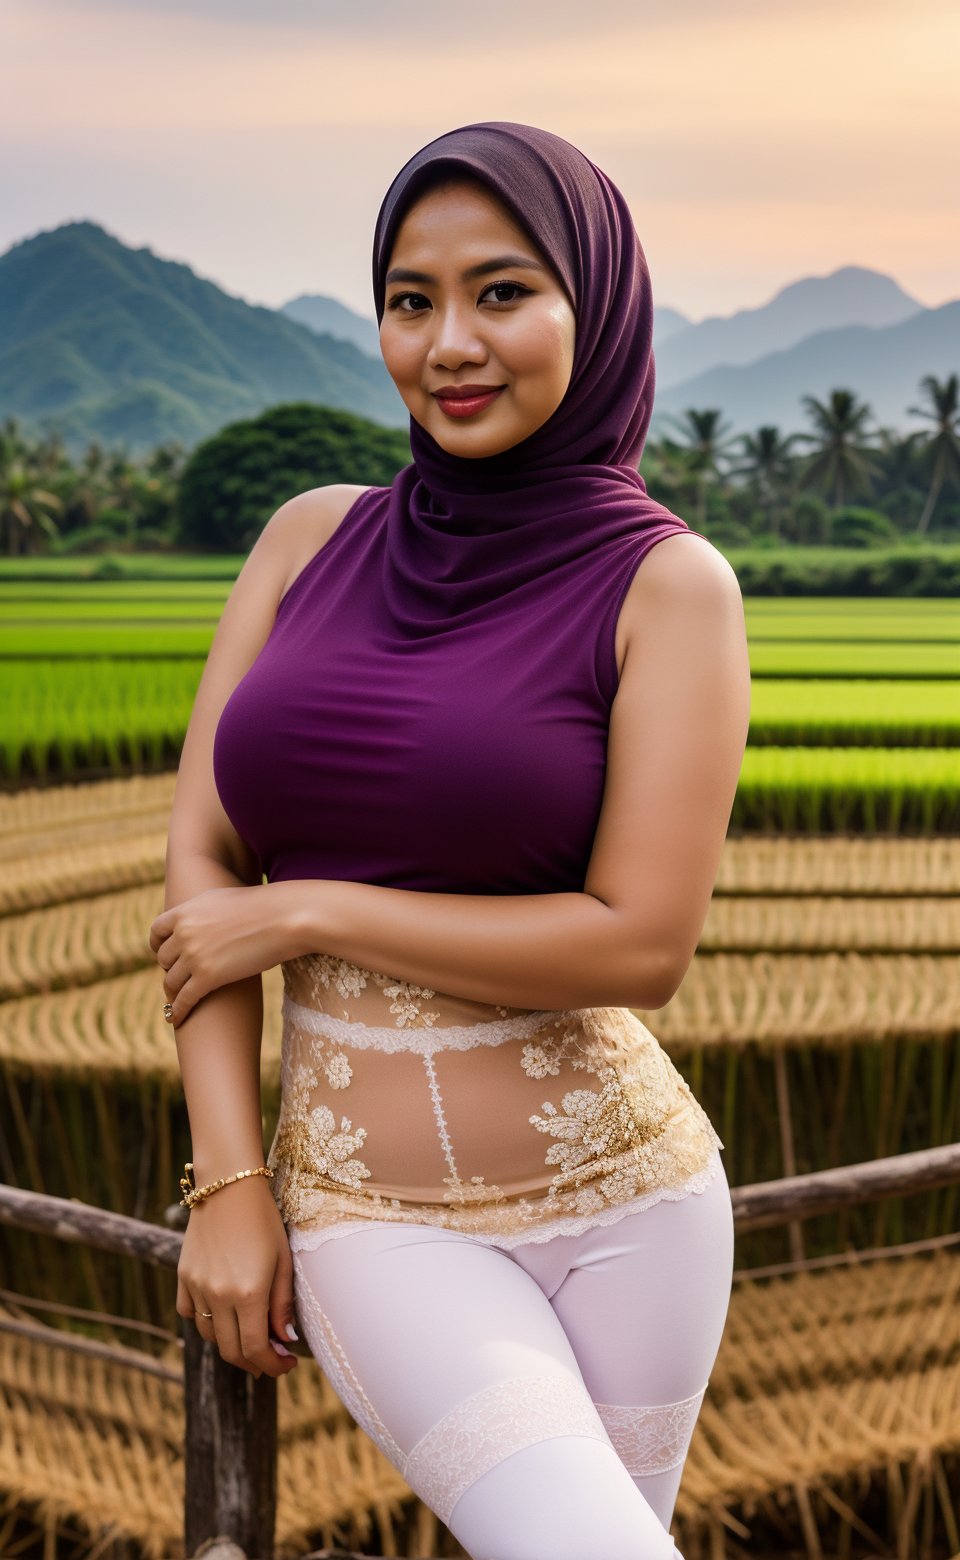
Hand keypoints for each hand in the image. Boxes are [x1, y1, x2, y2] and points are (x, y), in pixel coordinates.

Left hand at [149, 883, 301, 1025]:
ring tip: (179, 1000)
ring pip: (171, 982)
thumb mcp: (220, 899)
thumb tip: (194, 921)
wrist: (282, 918)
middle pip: (164, 959)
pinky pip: (184, 999)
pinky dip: (178, 1011)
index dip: (158, 945)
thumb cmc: (260, 907)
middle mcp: (184, 933)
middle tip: (182, 977)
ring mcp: (194, 956)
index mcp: (185, 911)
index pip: (157, 931)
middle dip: (171, 968)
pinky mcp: (208, 977)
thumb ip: (200, 911)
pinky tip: (176, 1020)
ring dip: (174, 992)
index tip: (163, 954)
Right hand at [175, 1175, 300, 1377]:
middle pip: (231, 1350)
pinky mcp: (183, 1276)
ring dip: (230, 1344)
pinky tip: (223, 1315)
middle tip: (272, 1359)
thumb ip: (282, 1304)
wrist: (228, 1185)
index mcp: (248, 1293)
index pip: (256, 1349)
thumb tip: (285, 1340)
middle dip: (254, 1362)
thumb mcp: (283, 1261)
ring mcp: (196, 1287)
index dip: (273, 1365)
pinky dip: (206, 1322)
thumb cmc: (264, 1220)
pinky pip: (190, 1314)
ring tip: (250, 1336)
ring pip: (209, 1335)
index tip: (286, 1365)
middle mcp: (218, 1295)